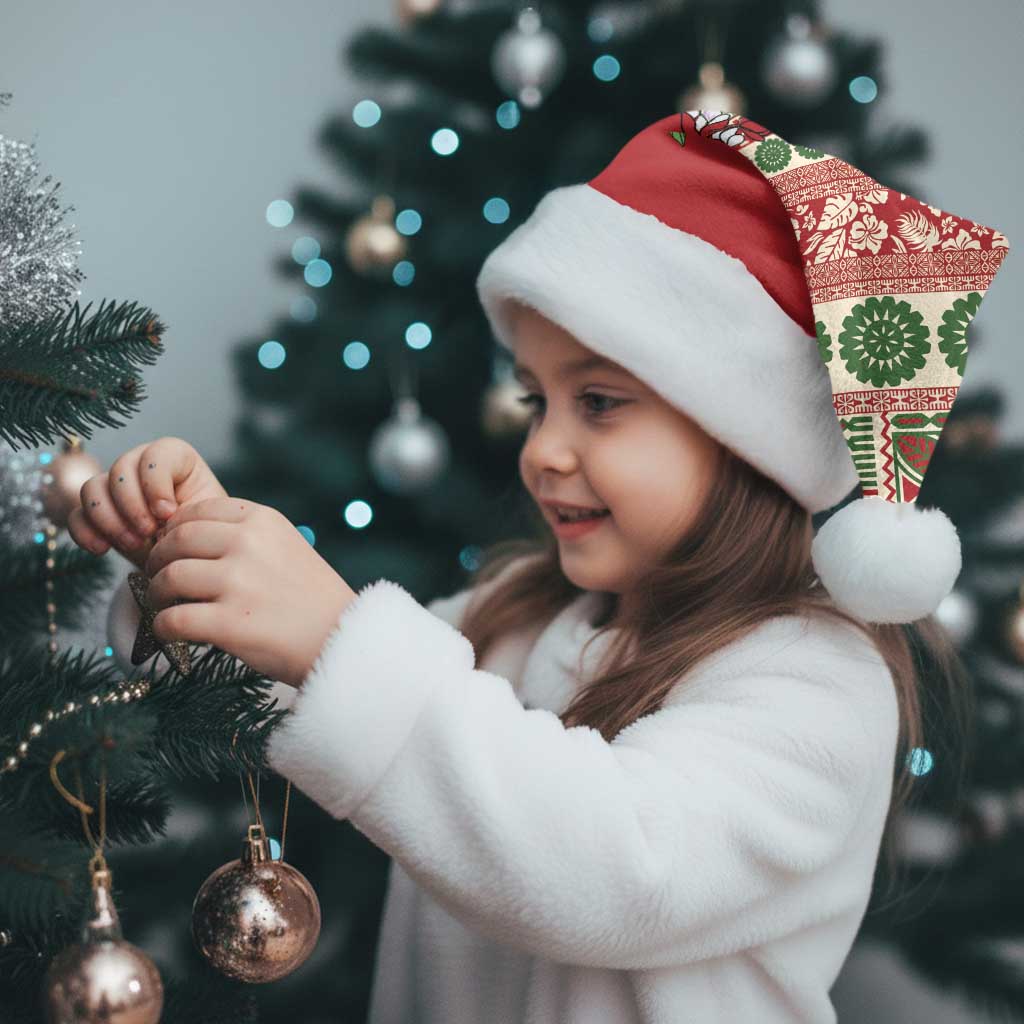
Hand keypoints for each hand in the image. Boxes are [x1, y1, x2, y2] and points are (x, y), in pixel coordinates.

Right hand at [67, 437, 227, 570]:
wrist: (188, 560)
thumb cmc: (203, 534)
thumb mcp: (206, 520)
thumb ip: (189, 510)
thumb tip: (163, 515)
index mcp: (176, 459)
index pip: (156, 454)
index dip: (156, 483)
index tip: (168, 513)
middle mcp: (141, 466)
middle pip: (120, 469)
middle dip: (132, 505)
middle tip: (148, 533)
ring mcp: (115, 488)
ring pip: (92, 488)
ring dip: (109, 519)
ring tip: (133, 544)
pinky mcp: (97, 514)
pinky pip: (76, 515)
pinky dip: (85, 532)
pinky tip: (102, 549)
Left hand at [142, 496, 357, 687]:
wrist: (343, 639)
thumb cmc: (313, 598)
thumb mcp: (287, 546)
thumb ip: (246, 536)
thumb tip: (185, 538)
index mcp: (263, 520)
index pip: (197, 511)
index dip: (175, 530)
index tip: (172, 548)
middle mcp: (248, 544)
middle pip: (176, 541)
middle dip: (158, 560)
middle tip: (157, 577)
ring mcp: (238, 583)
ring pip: (169, 578)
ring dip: (157, 594)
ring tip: (164, 605)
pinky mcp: (229, 623)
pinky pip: (172, 620)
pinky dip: (163, 627)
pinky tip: (170, 632)